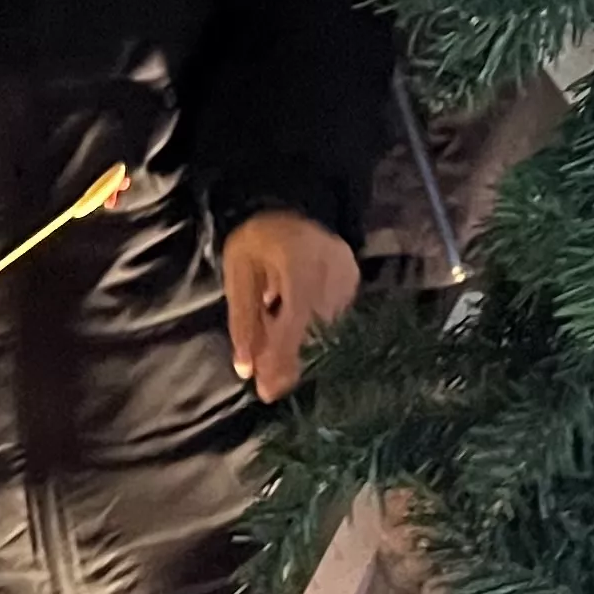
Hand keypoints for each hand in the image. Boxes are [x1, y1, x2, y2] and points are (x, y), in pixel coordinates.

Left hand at [223, 211, 360, 403]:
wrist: (292, 201)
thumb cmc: (258, 239)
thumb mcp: (239, 274)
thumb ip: (243, 320)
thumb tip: (246, 369)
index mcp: (299, 262)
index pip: (295, 322)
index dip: (281, 359)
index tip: (266, 391)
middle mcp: (331, 269)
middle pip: (313, 331)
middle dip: (287, 359)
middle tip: (269, 385)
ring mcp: (348, 274)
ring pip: (325, 328)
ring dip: (299, 343)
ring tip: (277, 340)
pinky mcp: (354, 279)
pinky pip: (334, 317)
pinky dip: (313, 328)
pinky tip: (295, 320)